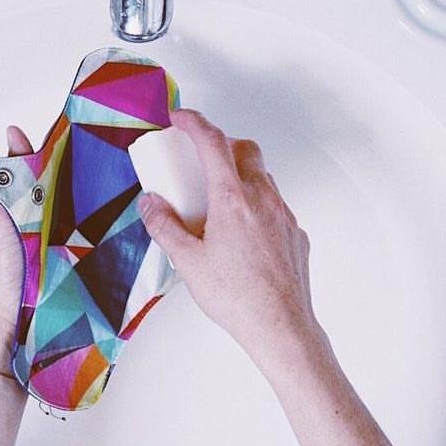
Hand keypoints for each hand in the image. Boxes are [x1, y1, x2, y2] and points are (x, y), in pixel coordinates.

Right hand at [138, 109, 319, 357]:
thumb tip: (150, 203)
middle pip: (245, 149)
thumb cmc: (237, 297)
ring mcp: (283, 215)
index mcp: (233, 199)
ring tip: (217, 200)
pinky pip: (274, 203)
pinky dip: (255, 201)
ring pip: (262, 175)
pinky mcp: (295, 233)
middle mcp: (262, 199)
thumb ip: (164, 226)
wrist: (281, 328)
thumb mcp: (187, 262)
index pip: (212, 142)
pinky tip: (240, 230)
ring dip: (239, 173)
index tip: (180, 118)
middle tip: (199, 161)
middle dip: (221, 144)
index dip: (194, 122)